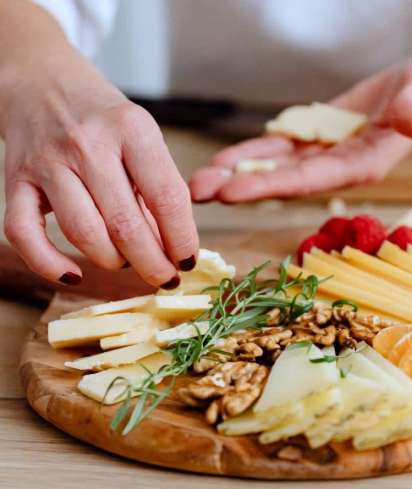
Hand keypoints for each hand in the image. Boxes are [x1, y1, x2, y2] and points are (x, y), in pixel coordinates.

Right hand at [1, 56, 198, 287]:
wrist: (43, 81)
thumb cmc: (105, 120)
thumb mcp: (142, 138)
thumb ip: (157, 187)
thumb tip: (173, 249)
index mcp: (132, 129)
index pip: (167, 197)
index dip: (182, 239)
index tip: (188, 262)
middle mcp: (89, 144)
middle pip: (125, 224)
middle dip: (152, 263)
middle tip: (164, 278)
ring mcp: (48, 162)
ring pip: (83, 233)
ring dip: (111, 262)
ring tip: (126, 263)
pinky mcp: (15, 179)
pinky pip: (24, 234)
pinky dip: (49, 264)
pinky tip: (73, 275)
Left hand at [190, 54, 411, 201]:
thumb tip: (411, 124)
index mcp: (362, 166)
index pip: (310, 180)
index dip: (270, 186)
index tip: (232, 193)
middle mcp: (339, 168)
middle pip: (284, 181)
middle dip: (241, 187)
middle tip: (196, 193)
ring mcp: (326, 156)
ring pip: (276, 168)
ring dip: (238, 175)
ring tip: (198, 181)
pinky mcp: (319, 140)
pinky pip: (280, 149)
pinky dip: (252, 154)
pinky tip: (223, 161)